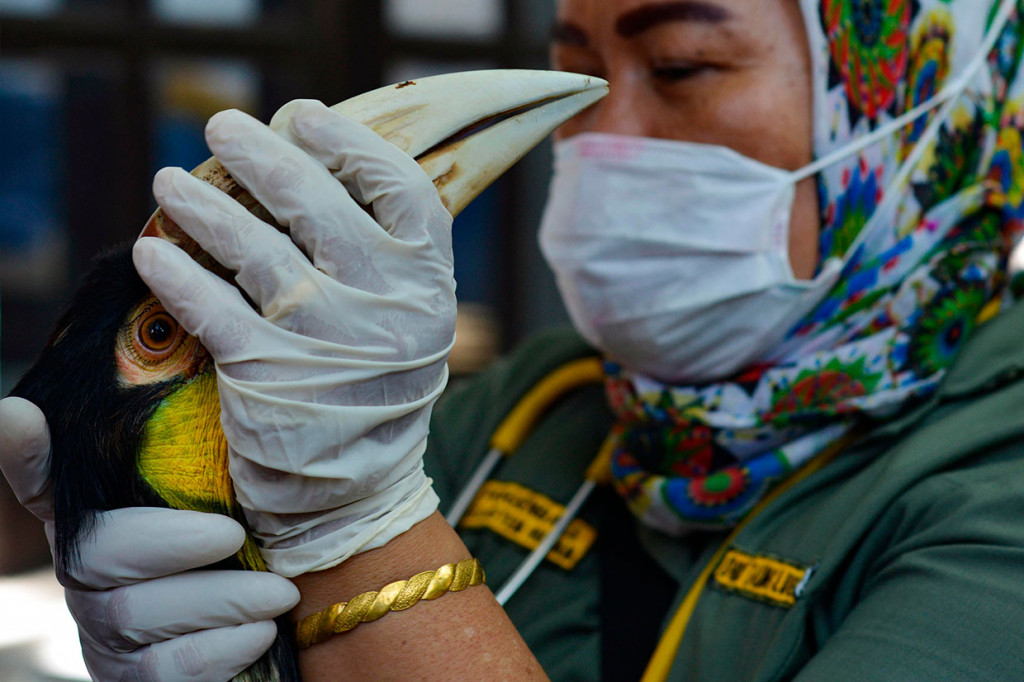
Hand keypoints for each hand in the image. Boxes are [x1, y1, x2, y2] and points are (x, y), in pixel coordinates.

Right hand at [0, 397, 299, 681]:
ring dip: (219, 600)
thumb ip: (210, 457)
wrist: (267, 641)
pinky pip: (165, 670)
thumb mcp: (235, 502)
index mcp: (104, 522)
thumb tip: (219, 355)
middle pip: (93, 556)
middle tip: (233, 533)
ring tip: (278, 592)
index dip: (24, 454)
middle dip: (170, 543)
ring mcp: (106, 636)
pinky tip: (260, 631)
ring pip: (135, 616)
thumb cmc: (250, 556)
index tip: (18, 414)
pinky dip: (220, 649)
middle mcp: (89, 577)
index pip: (46, 483)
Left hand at [133, 100, 454, 576]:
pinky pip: (214, 309)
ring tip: (166, 183)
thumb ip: (384, 256)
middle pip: (321, 207)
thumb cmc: (376, 387)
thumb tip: (317, 170)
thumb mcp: (409, 320)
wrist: (360, 491)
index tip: (307, 117)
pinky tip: (151, 254)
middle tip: (222, 126)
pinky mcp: (272, 376)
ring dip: (205, 207)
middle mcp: (388, 306)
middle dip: (264, 157)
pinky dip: (178, 276)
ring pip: (258, 250)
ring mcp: (330, 341)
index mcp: (429, 283)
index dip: (354, 145)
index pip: (403, 190)